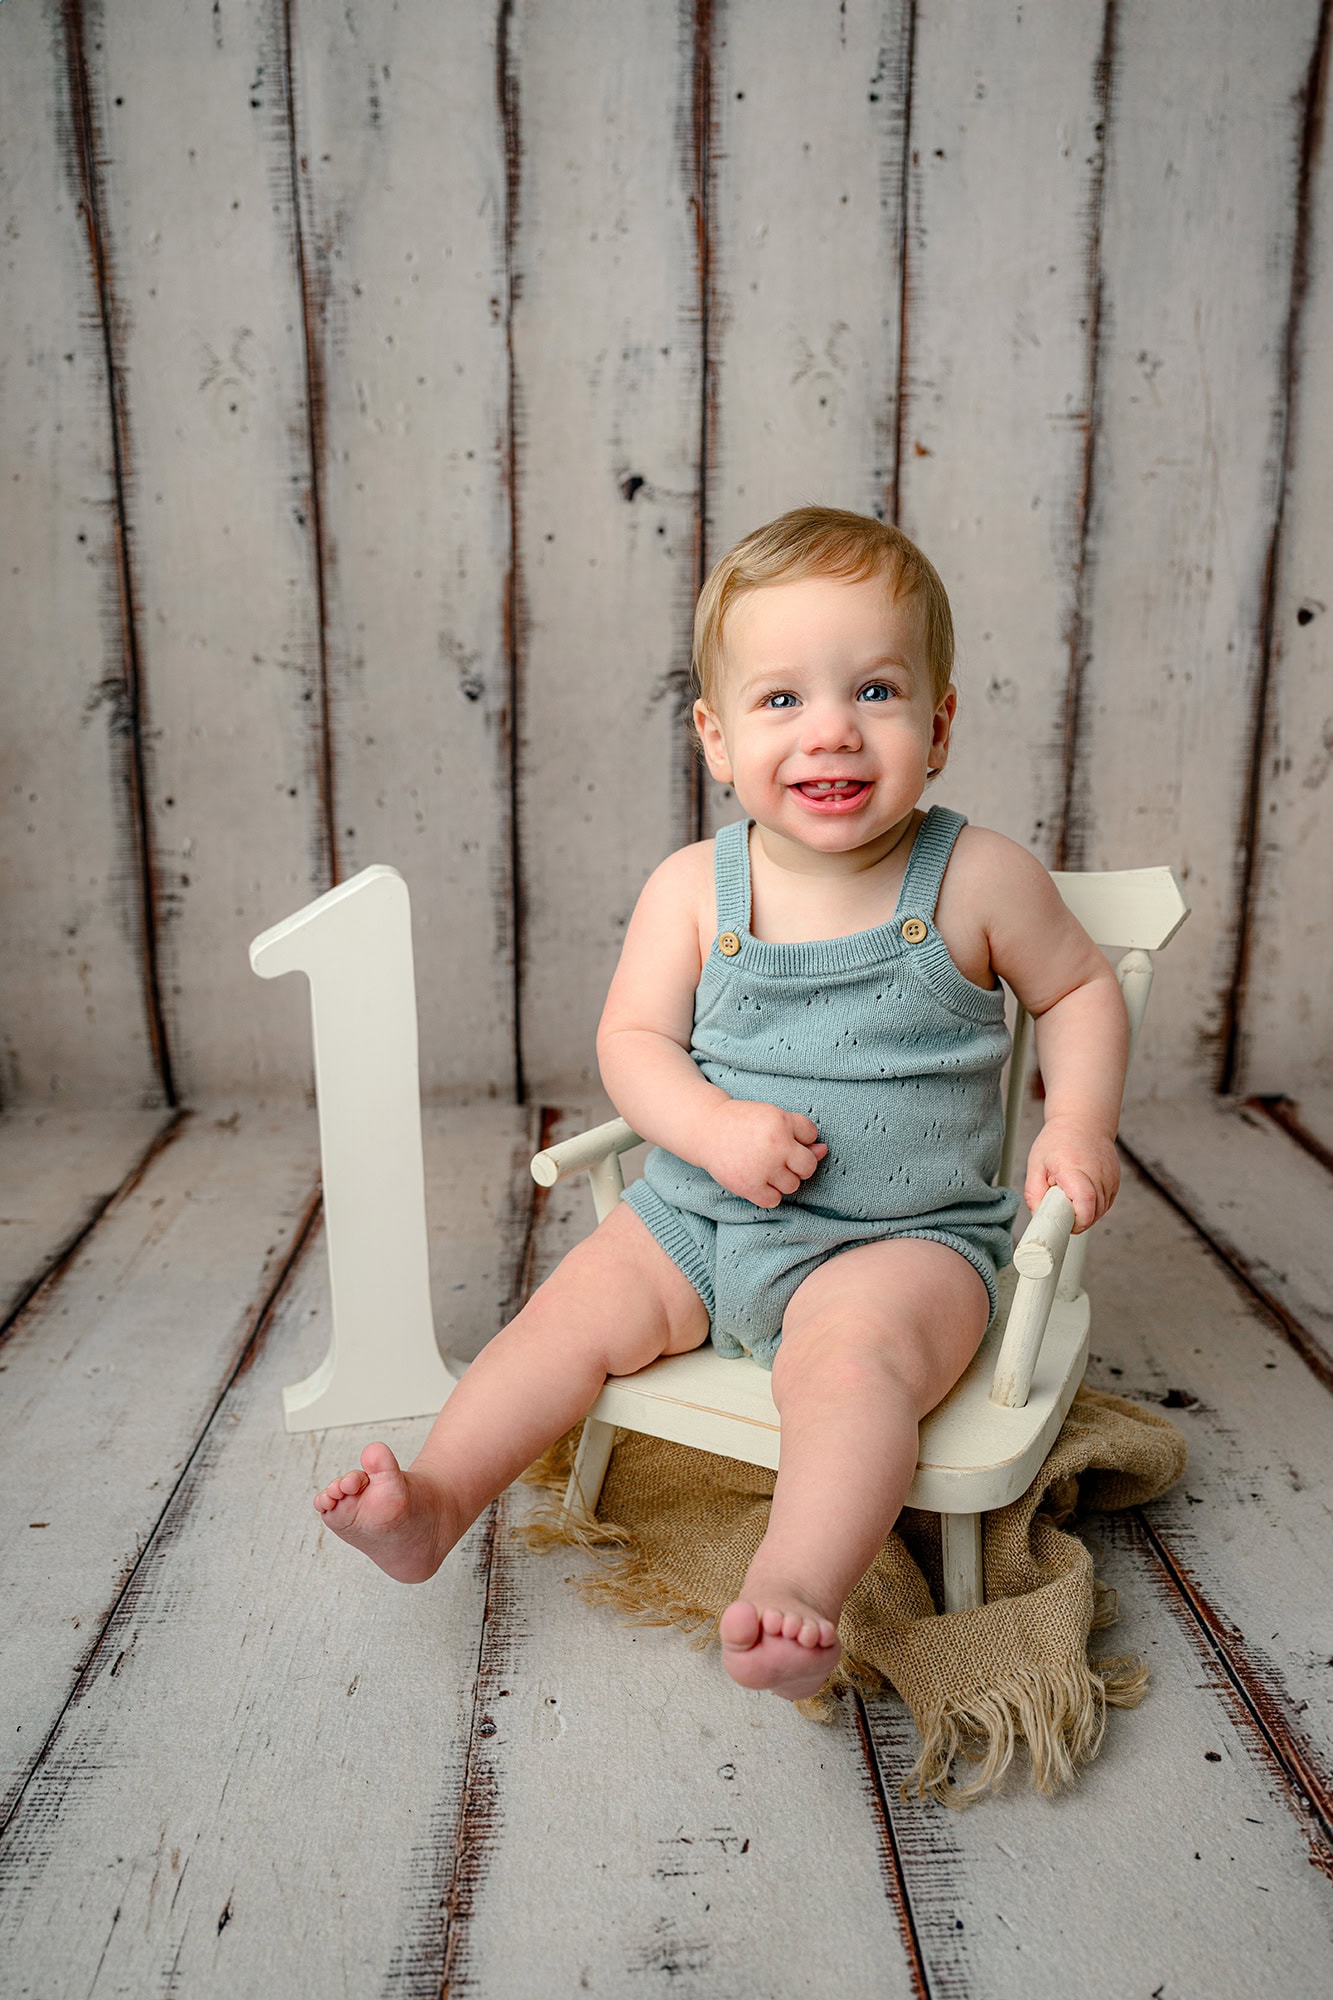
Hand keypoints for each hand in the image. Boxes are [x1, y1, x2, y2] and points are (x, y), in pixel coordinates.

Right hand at [700, 1100, 827, 1208]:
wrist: (707, 1130)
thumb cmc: (744, 1123)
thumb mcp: (772, 1117)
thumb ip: (800, 1134)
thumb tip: (824, 1151)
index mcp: (781, 1122)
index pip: (812, 1135)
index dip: (798, 1137)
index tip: (780, 1135)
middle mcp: (775, 1146)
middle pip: (808, 1166)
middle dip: (798, 1164)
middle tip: (778, 1157)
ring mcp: (762, 1168)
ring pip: (793, 1185)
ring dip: (783, 1179)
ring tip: (764, 1167)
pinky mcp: (749, 1186)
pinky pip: (774, 1200)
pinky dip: (769, 1194)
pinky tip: (758, 1180)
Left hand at [1024, 1117, 1119, 1232]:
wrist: (1083, 1121)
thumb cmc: (1058, 1140)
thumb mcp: (1036, 1164)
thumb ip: (1034, 1193)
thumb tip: (1038, 1217)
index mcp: (1074, 1169)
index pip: (1085, 1204)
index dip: (1075, 1221)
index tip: (1062, 1222)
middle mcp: (1097, 1174)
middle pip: (1094, 1214)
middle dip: (1076, 1219)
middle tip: (1061, 1205)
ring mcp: (1110, 1178)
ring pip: (1101, 1212)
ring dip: (1085, 1213)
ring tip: (1070, 1194)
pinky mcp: (1116, 1181)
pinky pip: (1106, 1204)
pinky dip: (1094, 1206)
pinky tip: (1082, 1192)